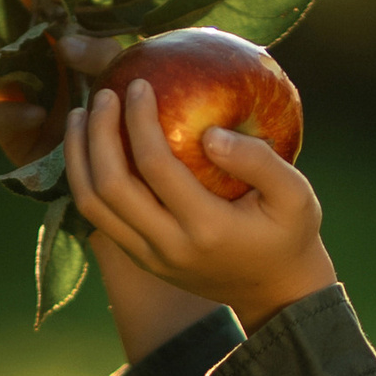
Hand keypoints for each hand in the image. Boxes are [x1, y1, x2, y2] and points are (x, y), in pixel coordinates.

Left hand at [64, 72, 337, 332]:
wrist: (275, 291)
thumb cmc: (289, 234)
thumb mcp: (296, 196)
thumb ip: (259, 162)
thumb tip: (210, 133)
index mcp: (206, 228)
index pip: (155, 166)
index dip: (138, 120)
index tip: (138, 85)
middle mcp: (169, 247)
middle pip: (109, 187)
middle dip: (98, 134)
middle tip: (103, 95)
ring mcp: (150, 258)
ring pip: (92, 206)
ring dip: (79, 157)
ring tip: (81, 116)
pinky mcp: (141, 260)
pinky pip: (99, 218)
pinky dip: (86, 178)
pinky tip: (90, 146)